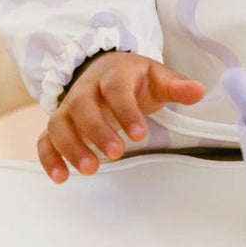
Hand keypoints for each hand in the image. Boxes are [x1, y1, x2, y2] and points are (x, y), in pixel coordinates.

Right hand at [37, 51, 204, 182]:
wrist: (105, 68)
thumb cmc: (134, 79)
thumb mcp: (157, 77)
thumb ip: (176, 86)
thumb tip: (199, 90)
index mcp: (114, 74)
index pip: (116, 88)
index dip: (126, 110)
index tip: (140, 134)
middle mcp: (87, 88)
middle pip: (83, 105)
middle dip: (97, 130)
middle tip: (116, 153)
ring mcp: (69, 106)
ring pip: (60, 122)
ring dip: (71, 146)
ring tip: (90, 169)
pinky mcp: (59, 123)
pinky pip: (46, 138)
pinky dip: (49, 157)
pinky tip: (61, 178)